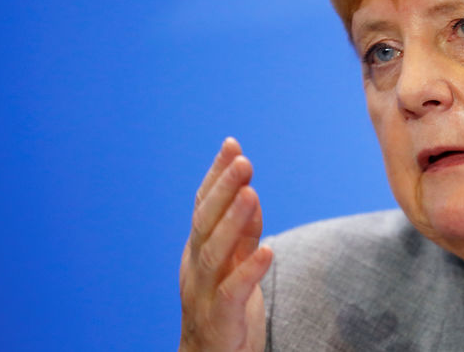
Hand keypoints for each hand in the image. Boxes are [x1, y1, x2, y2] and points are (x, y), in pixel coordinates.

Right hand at [179, 138, 272, 350]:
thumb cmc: (223, 308)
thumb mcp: (232, 263)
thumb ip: (241, 233)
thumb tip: (251, 194)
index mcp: (198, 249)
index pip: (204, 205)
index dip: (216, 175)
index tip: (232, 144)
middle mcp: (195, 266)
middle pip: (205, 222)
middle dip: (224, 189)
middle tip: (243, 161)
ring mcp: (202, 293)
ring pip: (213, 253)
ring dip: (233, 221)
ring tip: (251, 193)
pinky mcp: (218, 319)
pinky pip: (231, 292)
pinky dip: (248, 271)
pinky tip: (268, 251)